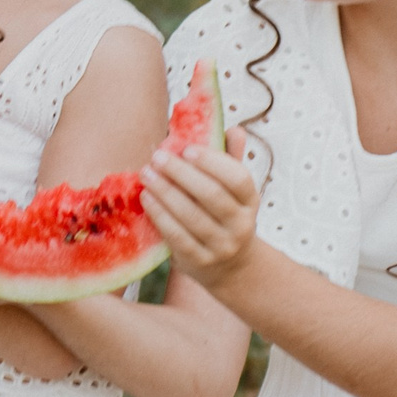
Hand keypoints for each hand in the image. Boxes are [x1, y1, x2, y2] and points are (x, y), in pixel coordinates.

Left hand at [142, 130, 260, 288]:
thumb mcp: (234, 191)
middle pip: (212, 195)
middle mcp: (241, 225)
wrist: (230, 268)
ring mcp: (221, 246)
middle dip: (181, 173)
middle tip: (157, 157)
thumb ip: (230, 160)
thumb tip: (234, 128)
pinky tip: (146, 199)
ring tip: (146, 174)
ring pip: (191, 217)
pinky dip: (160, 216)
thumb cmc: (224, 216)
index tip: (186, 148)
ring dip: (165, 192)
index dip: (212, 162)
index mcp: (250, 201)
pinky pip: (177, 237)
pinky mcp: (199, 262)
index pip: (238, 178)